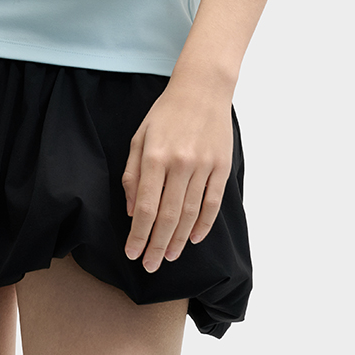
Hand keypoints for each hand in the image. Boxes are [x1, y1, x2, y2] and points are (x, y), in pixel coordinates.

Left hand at [121, 77, 233, 270]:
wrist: (201, 89)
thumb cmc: (166, 113)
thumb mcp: (140, 137)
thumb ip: (133, 174)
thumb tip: (133, 210)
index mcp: (155, 156)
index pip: (146, 207)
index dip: (139, 235)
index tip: (132, 253)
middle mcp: (179, 164)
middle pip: (168, 217)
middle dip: (157, 246)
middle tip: (150, 265)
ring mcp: (203, 166)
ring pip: (190, 214)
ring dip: (179, 240)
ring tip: (169, 256)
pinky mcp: (222, 167)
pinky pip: (212, 203)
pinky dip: (203, 224)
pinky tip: (194, 238)